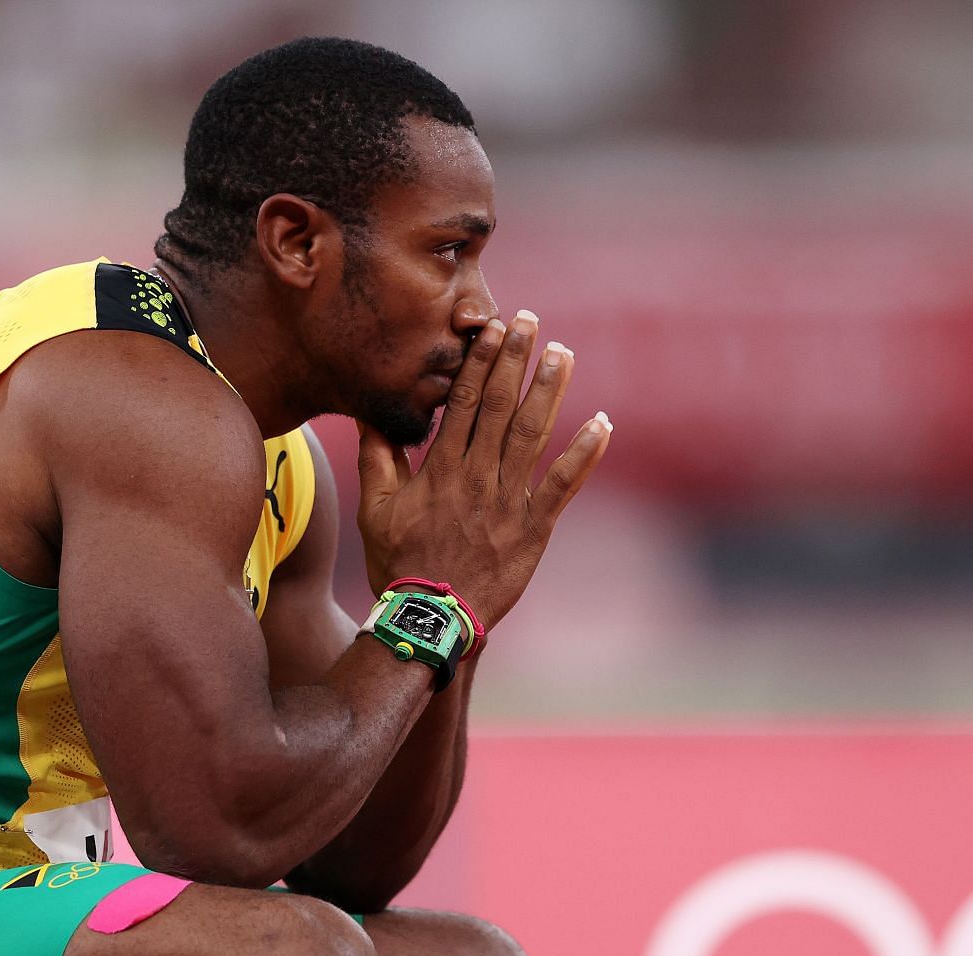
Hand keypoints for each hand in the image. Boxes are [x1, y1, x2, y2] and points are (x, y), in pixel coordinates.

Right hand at [354, 310, 610, 630]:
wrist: (430, 617)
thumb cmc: (400, 563)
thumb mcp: (375, 508)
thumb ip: (377, 457)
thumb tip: (370, 411)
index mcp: (441, 468)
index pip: (464, 402)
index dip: (480, 362)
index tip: (491, 328)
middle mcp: (476, 476)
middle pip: (500, 406)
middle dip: (515, 359)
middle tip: (529, 321)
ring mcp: (507, 502)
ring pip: (532, 434)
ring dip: (550, 391)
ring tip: (563, 353)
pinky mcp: (533, 528)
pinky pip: (563, 485)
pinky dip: (584, 454)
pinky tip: (602, 424)